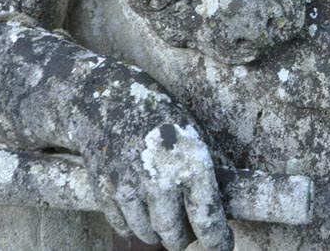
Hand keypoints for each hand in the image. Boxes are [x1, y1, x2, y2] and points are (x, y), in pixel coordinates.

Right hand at [78, 85, 232, 250]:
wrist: (106, 94)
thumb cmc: (158, 111)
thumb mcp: (194, 131)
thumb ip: (207, 166)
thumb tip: (225, 199)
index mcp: (190, 163)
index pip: (208, 219)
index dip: (218, 240)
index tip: (224, 245)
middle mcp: (160, 181)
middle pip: (174, 236)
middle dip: (184, 238)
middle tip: (190, 232)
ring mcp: (129, 188)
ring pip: (147, 233)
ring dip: (159, 233)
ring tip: (165, 218)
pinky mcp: (104, 190)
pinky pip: (122, 225)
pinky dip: (134, 225)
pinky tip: (142, 211)